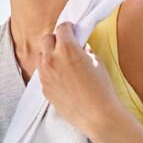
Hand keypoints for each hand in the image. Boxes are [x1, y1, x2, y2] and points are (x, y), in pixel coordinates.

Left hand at [37, 21, 121, 138]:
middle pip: (46, 39)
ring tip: (62, 62)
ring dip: (49, 55)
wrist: (97, 115)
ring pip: (41, 56)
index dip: (68, 28)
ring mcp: (45, 75)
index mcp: (67, 48)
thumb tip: (79, 47)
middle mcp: (52, 59)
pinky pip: (42, 74)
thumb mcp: (97, 62)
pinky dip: (49, 71)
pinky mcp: (44, 89)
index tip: (71, 30)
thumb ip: (84, 50)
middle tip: (65, 44)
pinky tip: (62, 78)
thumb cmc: (101, 88)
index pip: (61, 28)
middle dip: (56, 39)